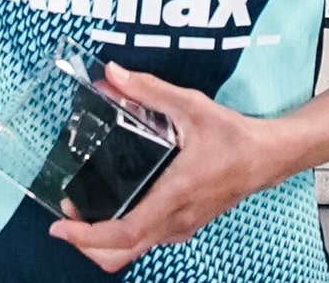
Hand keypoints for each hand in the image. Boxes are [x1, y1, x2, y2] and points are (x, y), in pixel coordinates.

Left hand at [47, 63, 279, 271]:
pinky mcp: (184, 224)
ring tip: (81, 210)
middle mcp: (176, 220)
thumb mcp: (191, 105)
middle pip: (121, 254)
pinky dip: (120, 235)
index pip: (125, 232)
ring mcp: (181, 227)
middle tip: (65, 217)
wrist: (267, 156)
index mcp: (175, 195)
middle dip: (86, 243)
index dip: (88, 236)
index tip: (60, 226)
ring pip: (133, 250)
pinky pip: (145, 241)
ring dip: (102, 239)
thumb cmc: (234, 135)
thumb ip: (148, 89)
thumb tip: (112, 74)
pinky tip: (112, 206)